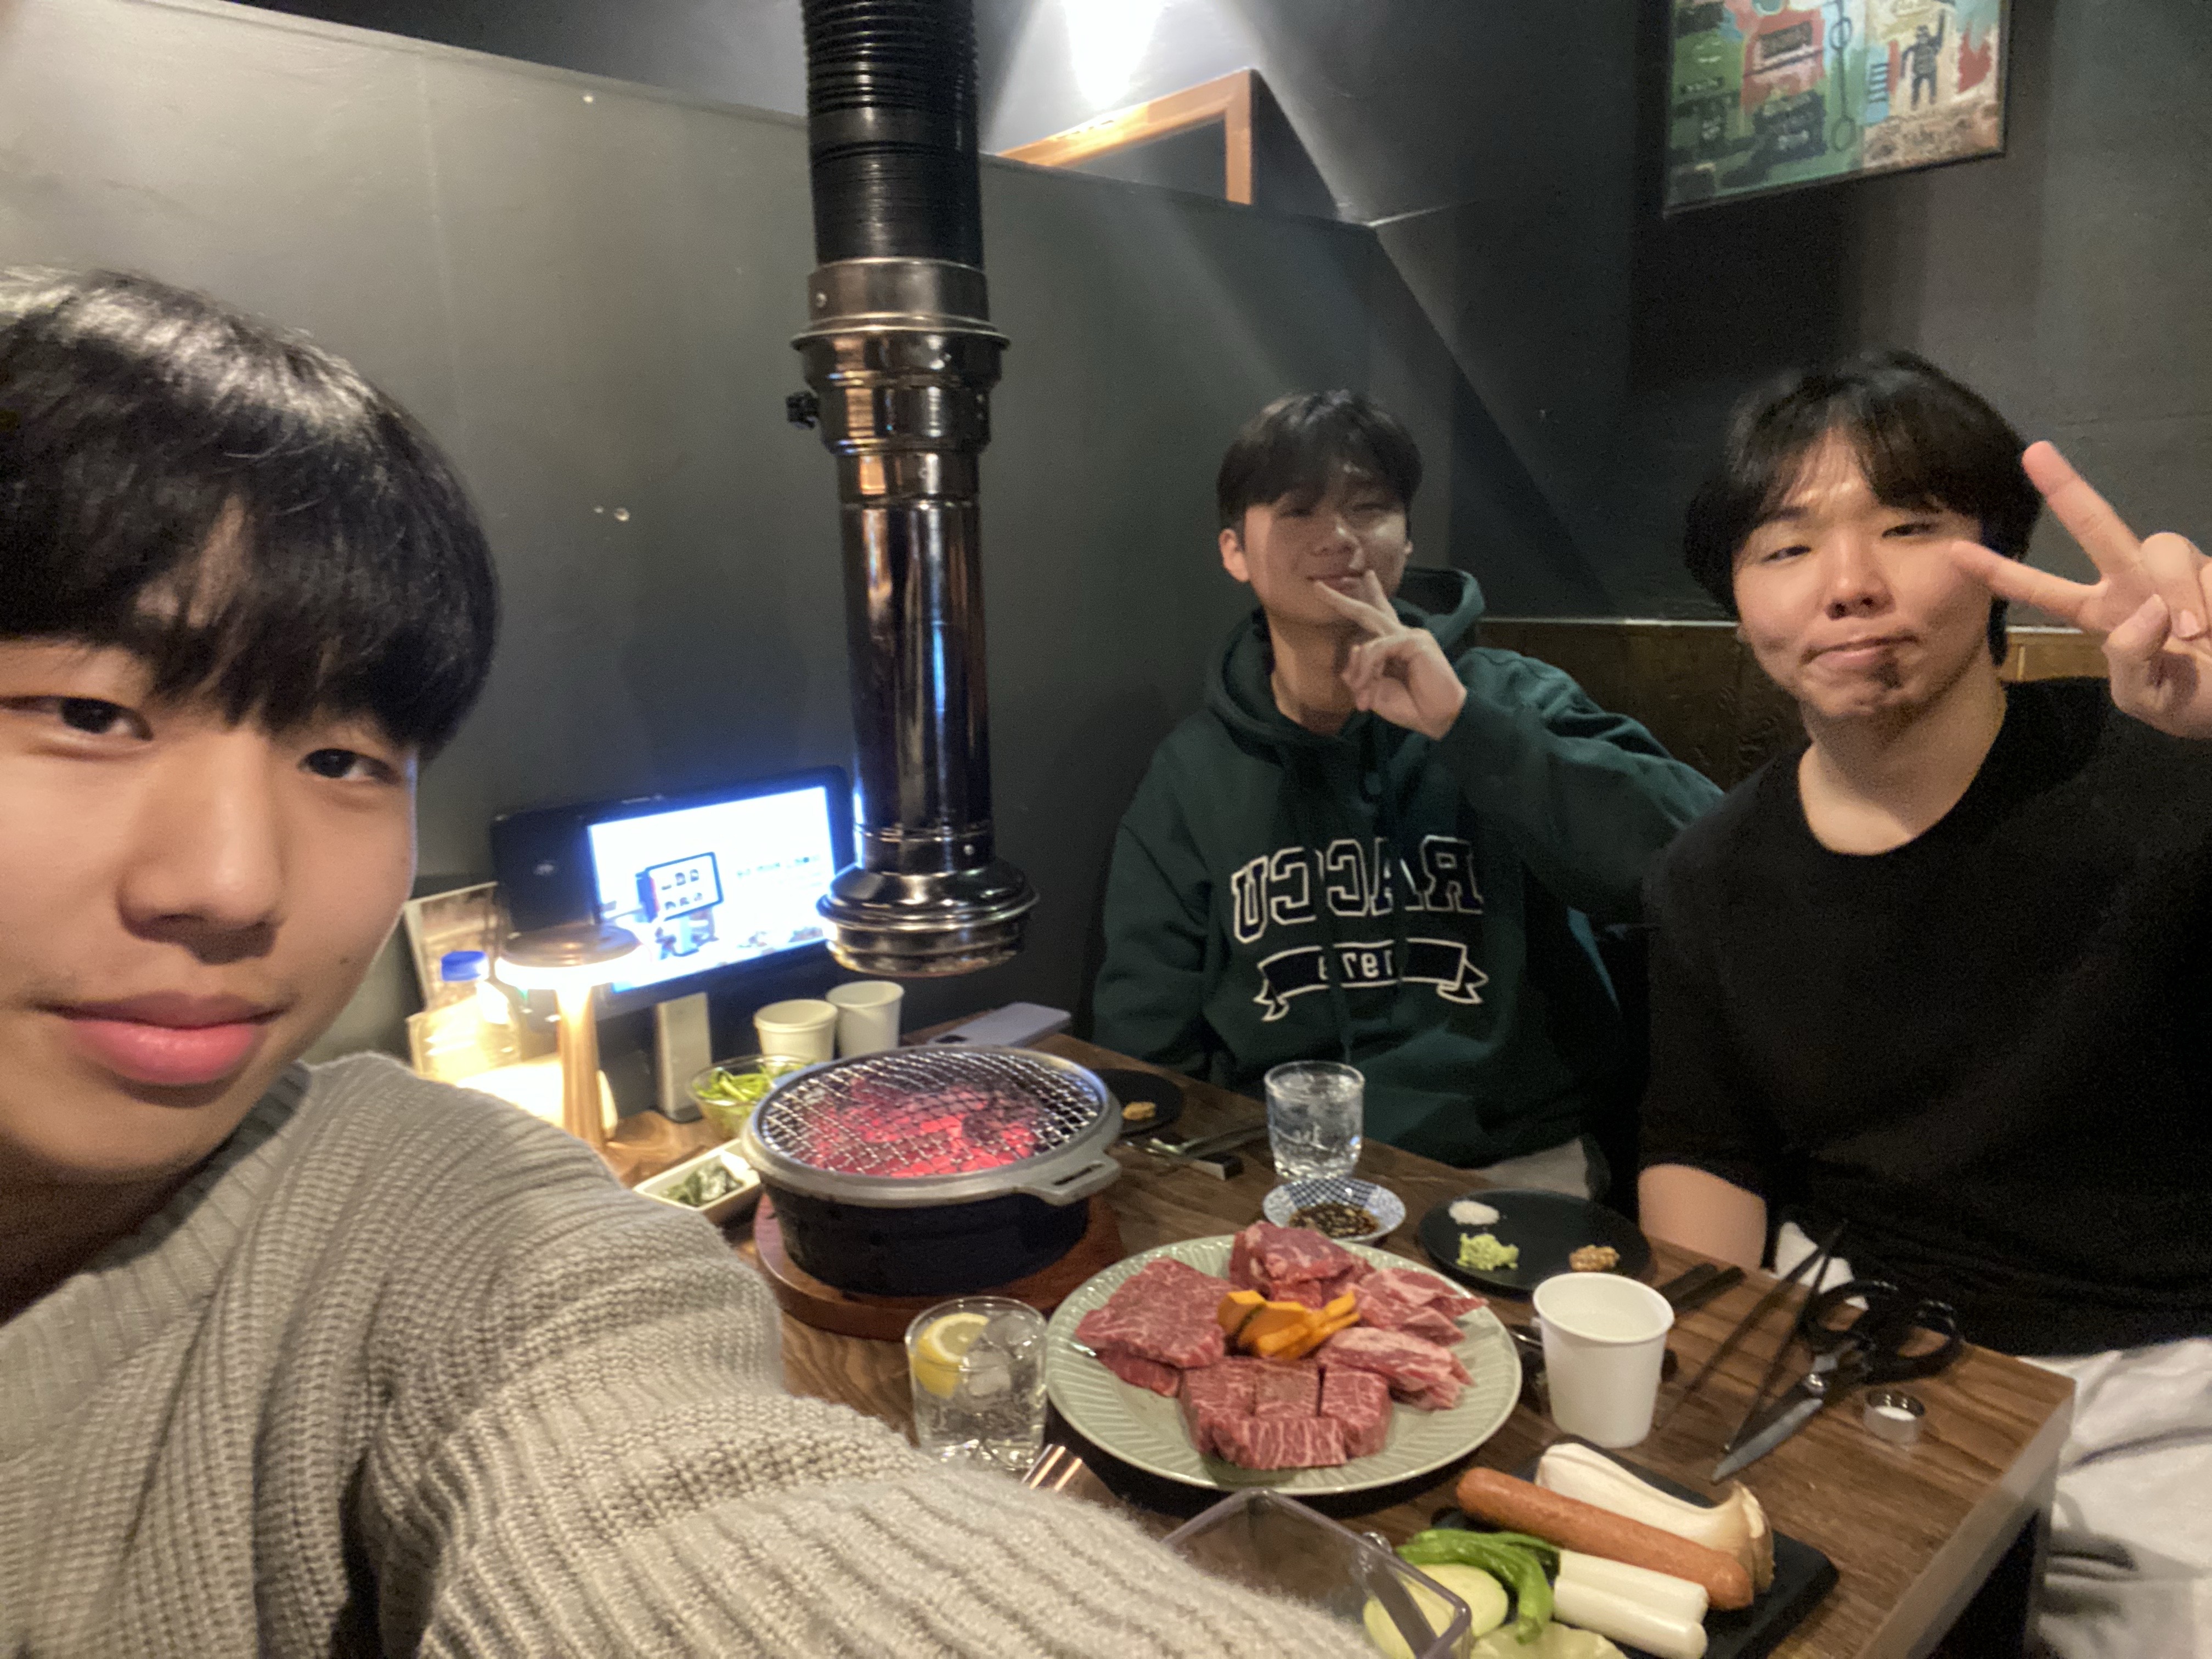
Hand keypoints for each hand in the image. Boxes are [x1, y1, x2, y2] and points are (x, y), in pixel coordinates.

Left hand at [1314, 570, 1467, 739]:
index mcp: (1391, 648)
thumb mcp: (1373, 693)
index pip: (1372, 621)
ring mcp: (1409, 636)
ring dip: (1360, 672)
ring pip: (1367, 642)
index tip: (1333, 592)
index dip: (1354, 606)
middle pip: (1368, 611)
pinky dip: (1368, 668)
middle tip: (1319, 587)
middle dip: (1342, 600)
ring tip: (1364, 695)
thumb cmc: (1411, 707)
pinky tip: (1370, 685)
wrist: (1438, 718)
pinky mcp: (1414, 640)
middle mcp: (1400, 636)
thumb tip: (1350, 656)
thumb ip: (1359, 674)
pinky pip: (1377, 649)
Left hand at [1945, 442, 2211, 738]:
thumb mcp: (2146, 699)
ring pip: (2162, 547)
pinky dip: (2205, 601)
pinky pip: (2205, 571)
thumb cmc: (2193, 701)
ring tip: (2194, 635)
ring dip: (2178, 592)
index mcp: (2103, 616)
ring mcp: (2175, 574)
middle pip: (2096, 527)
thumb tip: (2147, 611)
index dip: (2002, 572)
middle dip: (2066, 488)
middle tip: (2034, 452)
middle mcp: (2134, 584)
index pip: (2042, 591)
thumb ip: (2130, 663)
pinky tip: (2211, 629)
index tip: (1956, 551)